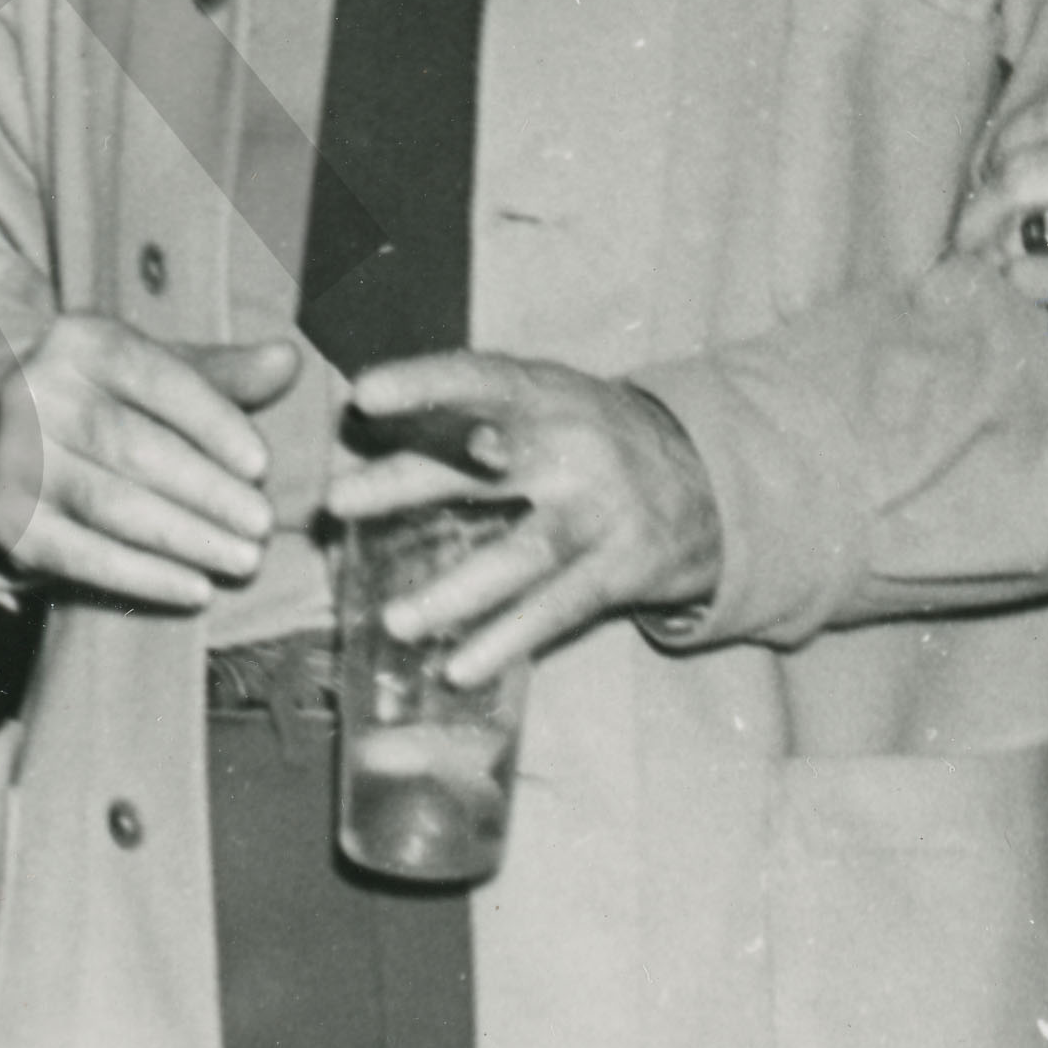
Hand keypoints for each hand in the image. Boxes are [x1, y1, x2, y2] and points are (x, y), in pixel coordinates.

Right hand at [0, 322, 302, 607]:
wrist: (6, 449)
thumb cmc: (108, 405)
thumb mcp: (159, 376)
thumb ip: (223, 372)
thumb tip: (287, 359)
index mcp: (80, 341)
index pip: (156, 376)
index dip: (213, 422)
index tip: (262, 465)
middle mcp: (33, 392)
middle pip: (132, 446)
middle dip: (207, 491)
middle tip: (263, 526)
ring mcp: (12, 459)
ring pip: (109, 504)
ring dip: (185, 538)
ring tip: (244, 560)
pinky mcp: (4, 520)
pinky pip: (81, 556)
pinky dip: (144, 578)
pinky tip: (195, 590)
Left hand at [321, 354, 724, 686]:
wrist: (708, 482)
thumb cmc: (590, 439)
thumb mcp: (543, 405)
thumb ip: (464, 415)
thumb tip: (354, 424)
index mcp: (545, 396)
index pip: (480, 380)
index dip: (424, 382)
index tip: (363, 394)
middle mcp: (572, 449)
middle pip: (485, 464)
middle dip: (409, 480)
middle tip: (339, 500)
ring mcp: (599, 512)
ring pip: (523, 553)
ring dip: (457, 589)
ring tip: (394, 619)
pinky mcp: (619, 570)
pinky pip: (557, 609)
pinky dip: (507, 640)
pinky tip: (460, 667)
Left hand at [979, 89, 1047, 352]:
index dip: (1019, 132)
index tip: (1007, 154)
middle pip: (1019, 161)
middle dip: (986, 189)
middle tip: (979, 213)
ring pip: (1010, 216)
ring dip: (983, 238)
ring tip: (975, 258)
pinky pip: (1025, 274)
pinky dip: (1004, 284)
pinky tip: (1003, 295)